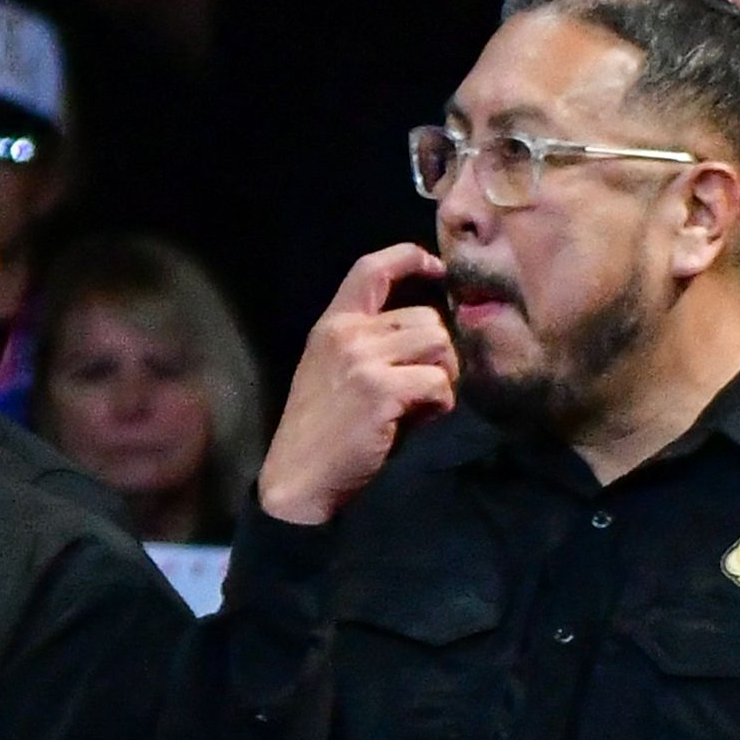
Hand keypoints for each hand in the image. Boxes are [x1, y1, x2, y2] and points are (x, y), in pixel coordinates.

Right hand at [256, 247, 459, 524]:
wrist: (298, 481)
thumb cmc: (323, 433)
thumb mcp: (335, 372)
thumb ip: (372, 344)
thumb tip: (434, 331)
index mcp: (332, 325)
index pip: (372, 269)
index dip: (411, 258)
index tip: (438, 270)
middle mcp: (346, 334)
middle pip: (427, 318)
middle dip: (436, 354)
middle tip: (417, 391)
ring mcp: (361, 360)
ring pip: (439, 344)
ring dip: (441, 377)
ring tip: (416, 406)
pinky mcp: (379, 391)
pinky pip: (438, 383)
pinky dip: (438, 405)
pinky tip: (413, 423)